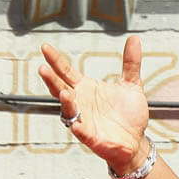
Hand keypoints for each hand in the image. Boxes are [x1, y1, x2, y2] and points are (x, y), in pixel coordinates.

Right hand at [39, 36, 150, 173]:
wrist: (136, 140)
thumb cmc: (129, 114)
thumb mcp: (132, 84)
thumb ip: (131, 63)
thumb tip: (134, 38)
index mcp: (86, 88)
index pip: (66, 71)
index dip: (56, 60)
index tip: (45, 47)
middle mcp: (80, 102)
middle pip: (60, 88)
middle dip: (51, 79)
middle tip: (43, 68)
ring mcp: (83, 119)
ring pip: (68, 109)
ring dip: (65, 102)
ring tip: (64, 92)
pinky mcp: (90, 136)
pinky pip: (80, 131)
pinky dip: (78, 126)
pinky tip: (76, 123)